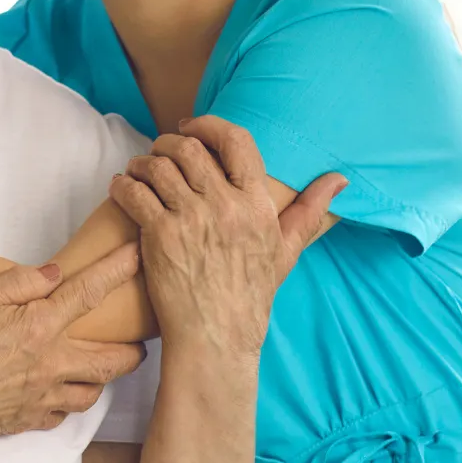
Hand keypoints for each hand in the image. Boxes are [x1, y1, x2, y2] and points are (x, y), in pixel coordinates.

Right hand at [0, 249, 146, 443]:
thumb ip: (19, 282)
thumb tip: (53, 273)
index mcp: (40, 328)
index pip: (89, 292)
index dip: (117, 270)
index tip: (138, 254)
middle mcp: (50, 365)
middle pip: (111, 360)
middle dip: (134, 350)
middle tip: (142, 340)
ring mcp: (41, 398)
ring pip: (92, 393)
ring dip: (104, 379)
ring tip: (103, 367)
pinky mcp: (26, 421)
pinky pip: (63, 415)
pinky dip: (70, 403)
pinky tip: (63, 394)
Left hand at [109, 116, 345, 361]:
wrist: (217, 337)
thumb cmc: (250, 296)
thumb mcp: (286, 251)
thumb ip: (309, 211)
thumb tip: (339, 180)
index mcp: (256, 204)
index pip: (236, 141)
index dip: (208, 125)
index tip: (191, 128)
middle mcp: (225, 206)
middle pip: (189, 148)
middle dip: (169, 143)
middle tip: (160, 152)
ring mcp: (190, 219)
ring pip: (158, 166)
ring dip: (142, 162)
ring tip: (138, 170)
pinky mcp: (159, 236)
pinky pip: (134, 193)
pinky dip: (123, 184)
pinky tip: (122, 188)